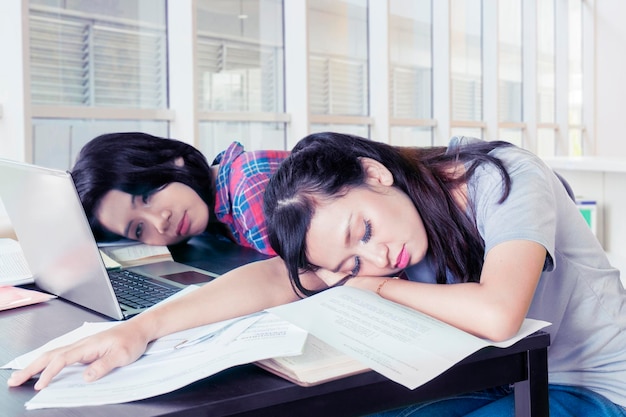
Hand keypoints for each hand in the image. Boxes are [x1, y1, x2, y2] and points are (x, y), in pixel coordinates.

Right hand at [7, 321, 149, 389]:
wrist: (139, 329)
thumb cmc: (132, 340)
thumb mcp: (121, 355)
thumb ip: (103, 365)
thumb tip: (85, 377)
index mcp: (89, 345)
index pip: (62, 359)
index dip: (49, 372)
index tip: (40, 385)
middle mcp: (82, 344)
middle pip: (50, 355)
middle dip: (31, 368)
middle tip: (14, 379)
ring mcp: (82, 347)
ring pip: (53, 355)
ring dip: (36, 365)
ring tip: (22, 375)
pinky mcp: (85, 350)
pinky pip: (61, 356)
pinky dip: (47, 363)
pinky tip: (43, 369)